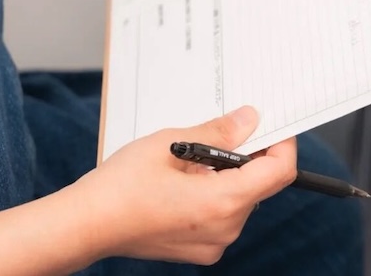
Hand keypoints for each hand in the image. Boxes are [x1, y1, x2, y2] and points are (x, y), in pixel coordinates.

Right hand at [77, 106, 295, 265]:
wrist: (89, 224)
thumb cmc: (121, 185)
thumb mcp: (172, 144)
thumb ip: (217, 132)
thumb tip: (249, 119)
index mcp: (222, 202)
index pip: (279, 172)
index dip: (282, 143)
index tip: (272, 125)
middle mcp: (225, 229)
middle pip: (259, 185)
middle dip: (246, 155)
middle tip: (218, 132)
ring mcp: (214, 244)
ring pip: (240, 199)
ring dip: (226, 174)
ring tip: (188, 160)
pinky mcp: (201, 250)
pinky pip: (222, 216)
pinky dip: (213, 194)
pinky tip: (182, 182)